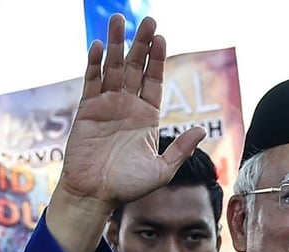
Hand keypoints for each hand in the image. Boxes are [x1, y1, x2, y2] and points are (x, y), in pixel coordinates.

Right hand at [56, 14, 204, 208]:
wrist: (96, 195)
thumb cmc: (128, 186)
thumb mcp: (162, 169)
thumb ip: (180, 149)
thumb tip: (202, 130)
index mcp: (147, 117)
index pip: (154, 81)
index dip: (157, 60)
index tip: (162, 38)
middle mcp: (128, 107)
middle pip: (136, 68)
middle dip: (141, 44)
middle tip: (147, 20)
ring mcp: (106, 106)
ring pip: (113, 69)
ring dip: (117, 45)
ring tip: (120, 21)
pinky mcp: (87, 110)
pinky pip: (92, 82)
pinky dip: (95, 63)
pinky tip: (100, 45)